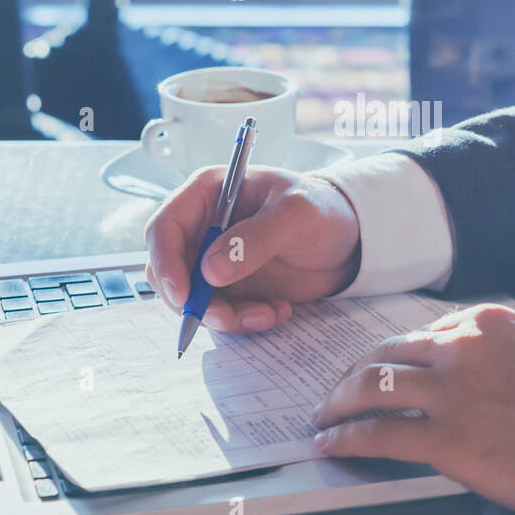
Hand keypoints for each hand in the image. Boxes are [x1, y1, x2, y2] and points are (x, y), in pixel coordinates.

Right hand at [144, 165, 361, 331]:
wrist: (350, 240)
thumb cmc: (323, 210)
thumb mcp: (296, 214)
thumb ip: (256, 238)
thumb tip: (211, 270)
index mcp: (209, 193)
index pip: (165, 228)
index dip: (165, 262)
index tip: (183, 294)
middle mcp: (204, 227)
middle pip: (169, 270)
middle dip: (193, 301)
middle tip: (227, 317)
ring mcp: (215, 259)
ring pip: (193, 299)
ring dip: (224, 316)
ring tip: (268, 313)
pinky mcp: (231, 287)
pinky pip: (220, 313)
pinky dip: (243, 321)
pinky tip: (277, 311)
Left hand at [312, 303, 514, 513]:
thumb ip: (491, 342)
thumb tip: (451, 349)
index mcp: (483, 321)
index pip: (417, 333)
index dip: (388, 355)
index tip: (373, 369)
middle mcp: (461, 347)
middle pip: (386, 353)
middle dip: (352, 373)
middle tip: (336, 392)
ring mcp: (451, 392)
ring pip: (372, 385)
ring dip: (338, 402)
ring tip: (324, 417)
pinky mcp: (446, 438)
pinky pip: (380, 432)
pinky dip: (348, 437)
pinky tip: (333, 443)